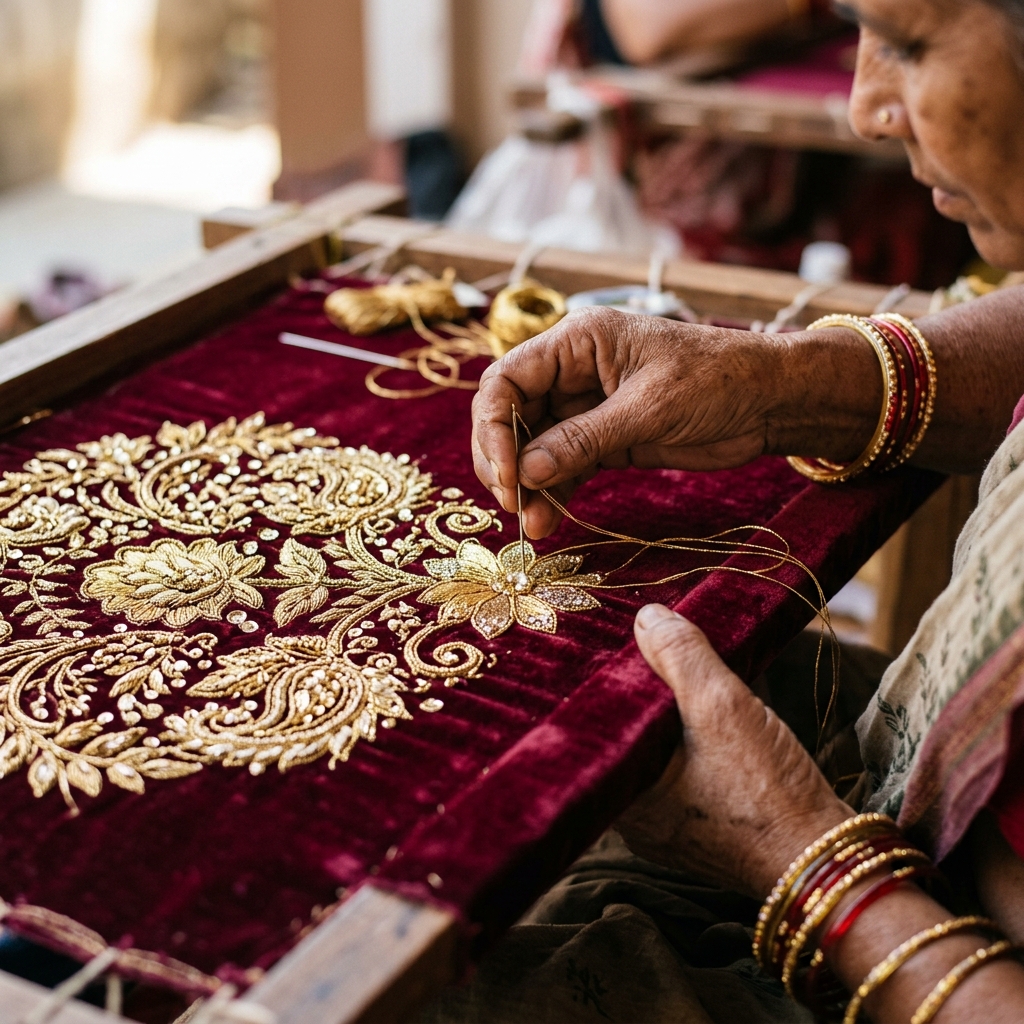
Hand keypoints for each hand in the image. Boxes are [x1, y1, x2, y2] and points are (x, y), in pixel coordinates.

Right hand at [472, 308, 782, 538]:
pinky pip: (563, 468)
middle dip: (504, 461)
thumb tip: (525, 472)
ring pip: (533, 448)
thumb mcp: (650, 407)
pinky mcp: (604, 441)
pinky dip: (553, 494)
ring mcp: (586, 409)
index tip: (507, 474)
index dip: (493, 427)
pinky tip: (546, 522)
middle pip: (510, 417)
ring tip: (531, 525)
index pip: (507, 380)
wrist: (771, 400)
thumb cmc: (718, 379)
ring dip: (527, 486)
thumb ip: (585, 438)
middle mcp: (572, 372)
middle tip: (512, 503)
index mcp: (577, 342)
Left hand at [617, 605, 851, 897]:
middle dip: (638, 696)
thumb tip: (647, 617)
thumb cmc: (768, 792)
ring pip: (652, 755)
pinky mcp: (695, 829)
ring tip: (679, 676)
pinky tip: (705, 719)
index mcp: (621, 794)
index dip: (604, 680)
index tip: (615, 644)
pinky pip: (676, 775)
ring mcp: (662, 828)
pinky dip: (686, 744)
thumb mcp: (723, 707)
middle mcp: (630, 819)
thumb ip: (681, 656)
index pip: (594, 724)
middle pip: (622, 738)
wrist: (824, 860)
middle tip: (647, 651)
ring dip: (666, 719)